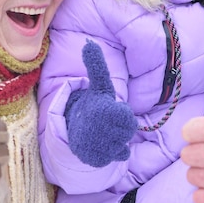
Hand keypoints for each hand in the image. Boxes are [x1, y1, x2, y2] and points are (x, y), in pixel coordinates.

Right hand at [65, 40, 136, 167]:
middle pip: (128, 130)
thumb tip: (89, 43)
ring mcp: (98, 147)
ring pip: (124, 143)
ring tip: (105, 131)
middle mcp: (99, 130)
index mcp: (101, 111)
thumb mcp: (100, 85)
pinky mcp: (98, 160)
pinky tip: (106, 144)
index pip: (126, 115)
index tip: (108, 110)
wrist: (75, 131)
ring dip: (119, 138)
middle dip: (121, 126)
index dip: (121, 113)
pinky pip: (120, 155)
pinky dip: (116, 151)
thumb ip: (97, 66)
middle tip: (107, 121)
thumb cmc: (94, 105)